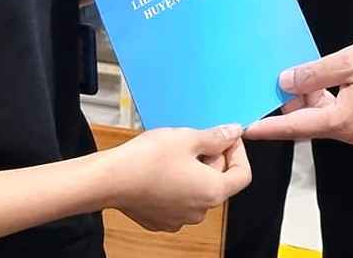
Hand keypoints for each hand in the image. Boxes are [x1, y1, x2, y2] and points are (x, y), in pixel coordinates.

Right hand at [107, 125, 250, 232]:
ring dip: (194, 170)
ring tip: (176, 152)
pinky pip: (179, 199)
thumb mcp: (187, 138)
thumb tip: (233, 133)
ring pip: (198, 190)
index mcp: (213, 191)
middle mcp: (200, 211)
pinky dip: (176, 183)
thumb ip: (216, 137)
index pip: (242, 175)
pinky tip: (161, 168)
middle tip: (195, 138)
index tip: (226, 138)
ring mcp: (179, 219)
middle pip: (219, 181)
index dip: (238, 152)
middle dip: (213, 158)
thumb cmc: (147, 159)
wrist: (110, 179)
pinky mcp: (161, 219)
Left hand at [243, 35, 352, 145]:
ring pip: (324, 116)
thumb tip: (285, 81)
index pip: (294, 127)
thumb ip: (315, 72)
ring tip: (301, 71)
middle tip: (277, 76)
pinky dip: (327, 96)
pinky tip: (325, 75)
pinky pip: (339, 112)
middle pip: (308, 121)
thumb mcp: (352, 60)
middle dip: (290, 103)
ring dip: (310, 97)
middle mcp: (350, 132)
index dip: (268, 127)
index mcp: (341, 121)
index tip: (246, 128)